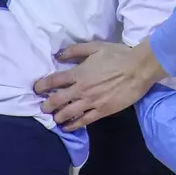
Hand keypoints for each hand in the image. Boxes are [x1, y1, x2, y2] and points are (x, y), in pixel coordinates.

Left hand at [32, 39, 166, 130]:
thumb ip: (76, 50)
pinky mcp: (101, 111)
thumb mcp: (96, 47)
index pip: (53, 81)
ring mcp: (91, 102)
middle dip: (46, 105)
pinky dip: (73, 125)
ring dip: (57, 117)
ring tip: (54, 118)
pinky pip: (83, 121)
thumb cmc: (118, 56)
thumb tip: (58, 55)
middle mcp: (81, 90)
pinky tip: (67, 127)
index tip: (36, 89)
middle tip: (43, 107)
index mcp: (78, 74)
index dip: (41, 85)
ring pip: (67, 113)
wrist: (139, 69)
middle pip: (56, 100)